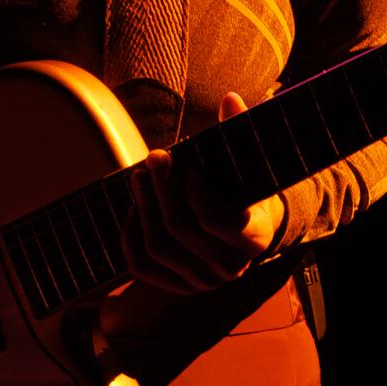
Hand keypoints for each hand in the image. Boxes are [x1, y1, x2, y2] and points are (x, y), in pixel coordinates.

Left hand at [122, 91, 286, 294]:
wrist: (245, 230)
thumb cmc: (244, 190)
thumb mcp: (249, 163)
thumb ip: (240, 132)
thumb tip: (230, 99)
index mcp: (255, 239)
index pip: (218, 221)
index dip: (195, 192)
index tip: (187, 166)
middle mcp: (230, 268)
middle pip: (181, 230)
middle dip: (162, 189)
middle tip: (154, 157)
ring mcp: (202, 282)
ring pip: (158, 247)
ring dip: (143, 207)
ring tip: (139, 177)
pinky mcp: (177, 286)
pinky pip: (142, 267)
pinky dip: (130, 236)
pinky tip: (133, 209)